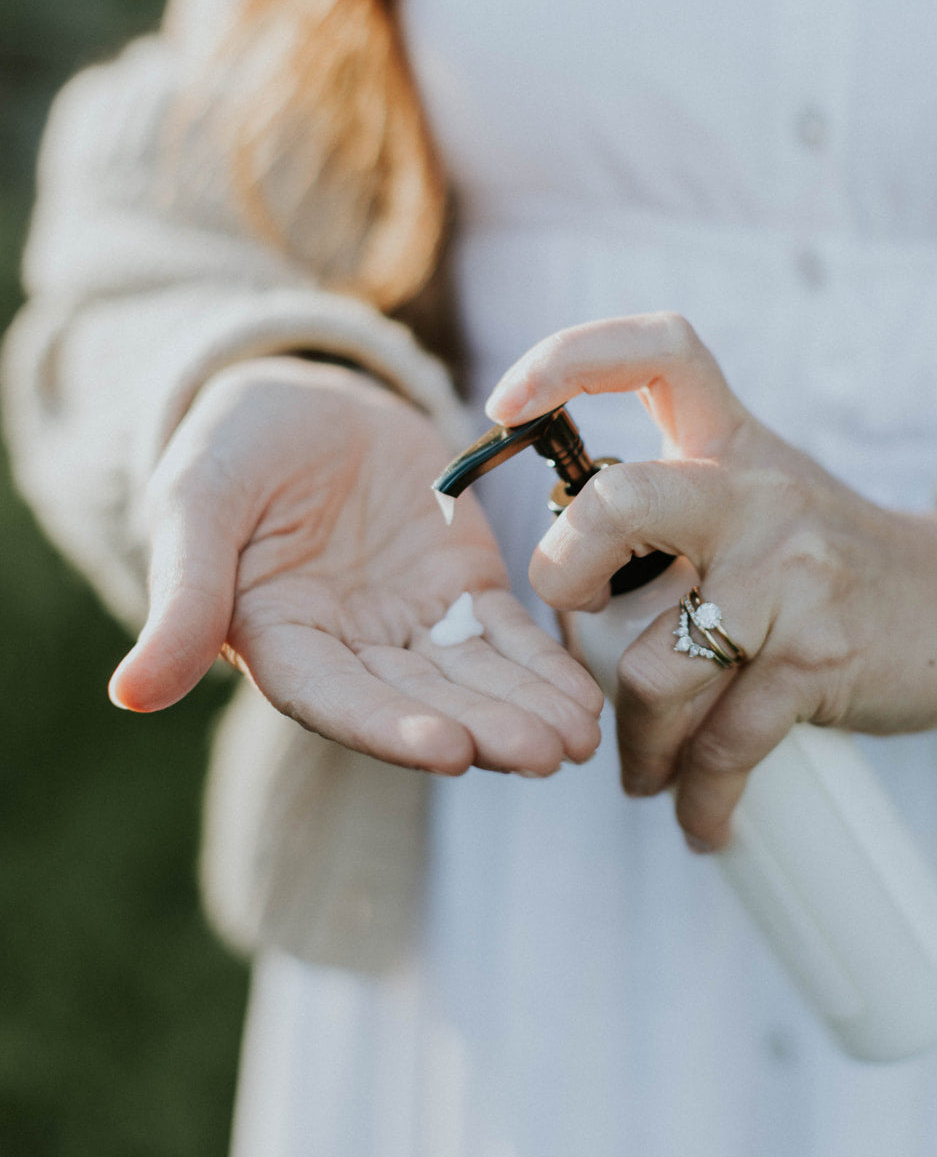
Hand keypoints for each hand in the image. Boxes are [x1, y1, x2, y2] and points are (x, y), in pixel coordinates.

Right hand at [110, 357, 601, 774]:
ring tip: (579, 739)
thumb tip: (131, 695)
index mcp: (278, 642)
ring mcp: (410, 626)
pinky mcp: (462, 591)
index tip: (450, 750)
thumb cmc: (232, 448)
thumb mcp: (198, 502)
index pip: (335, 699)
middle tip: (547, 754)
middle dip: (483, 730)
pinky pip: (508, 636)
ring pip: (473, 680)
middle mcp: (349, 652)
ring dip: (525, 710)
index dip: (390, 726)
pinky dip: (544, 667)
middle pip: (420, 702)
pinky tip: (586, 697)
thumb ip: (183, 595)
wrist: (302, 402)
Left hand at [486, 314, 936, 844]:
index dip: (569, 357)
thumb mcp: (756, 496)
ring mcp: (792, 572)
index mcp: (730, 442)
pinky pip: (724, 742)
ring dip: (637, 742)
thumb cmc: (825, 558)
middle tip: (570, 617)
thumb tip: (556, 585)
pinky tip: (700, 819)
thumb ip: (667, 509)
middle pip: (620, 503)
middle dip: (563, 573)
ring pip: (657, 669)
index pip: (658, 351)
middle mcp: (756, 492)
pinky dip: (701, 795)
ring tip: (642, 771)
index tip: (504, 403)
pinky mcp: (819, 654)